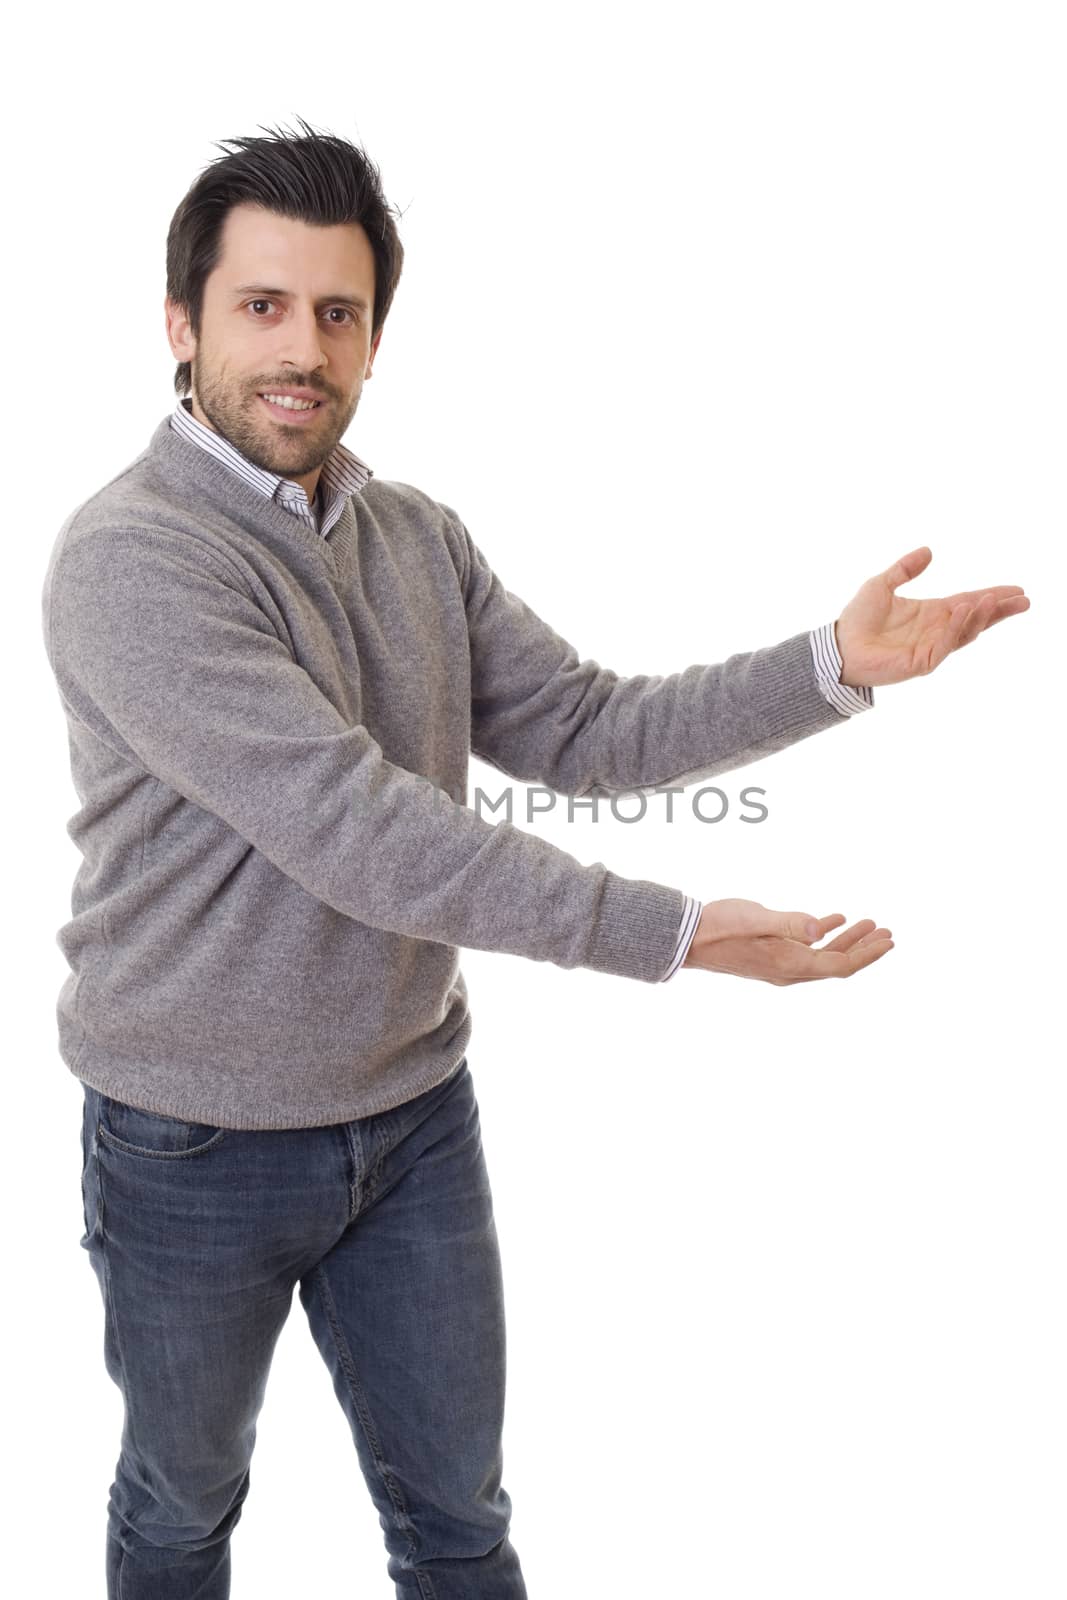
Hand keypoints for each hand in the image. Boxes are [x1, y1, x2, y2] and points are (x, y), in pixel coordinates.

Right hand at [682, 898, 892, 984]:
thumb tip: (822, 928)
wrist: (688, 939)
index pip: (840, 964)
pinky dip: (826, 935)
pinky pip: (807, 948)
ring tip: (869, 924)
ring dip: (848, 940)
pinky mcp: (771, 953)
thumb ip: (790, 923)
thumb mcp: (756, 918)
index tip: (889, 940)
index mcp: (790, 964)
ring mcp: (780, 963)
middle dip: (865, 948)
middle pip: (838, 963)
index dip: (868, 954)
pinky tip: (835, 920)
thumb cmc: (720, 926)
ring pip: (824, 955)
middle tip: (888, 933)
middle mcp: (789, 970)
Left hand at [834, 546, 1028, 687]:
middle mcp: (935, 630)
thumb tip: (929, 550)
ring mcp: (930, 647)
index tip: (1016, 590)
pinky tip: (961, 611)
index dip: (991, 596)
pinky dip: (954, 629)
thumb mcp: (881, 584)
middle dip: (999, 610)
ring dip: (979, 616)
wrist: (837, 646)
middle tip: (1024, 600)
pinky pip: (943, 645)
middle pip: (975, 619)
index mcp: (931, 612)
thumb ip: (905, 568)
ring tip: (993, 600)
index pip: (968, 602)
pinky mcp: (919, 662)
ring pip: (963, 632)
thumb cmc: (857, 619)